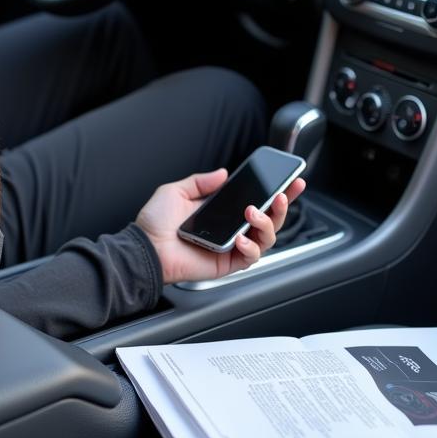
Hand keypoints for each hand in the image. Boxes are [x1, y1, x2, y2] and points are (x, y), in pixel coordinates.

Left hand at [136, 168, 305, 284]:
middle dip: (283, 205)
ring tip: (252, 212)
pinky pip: (250, 256)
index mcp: (222, 210)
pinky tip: (241, 237)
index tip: (292, 179)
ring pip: (267, 237)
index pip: (256, 199)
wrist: (145, 248)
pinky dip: (251, 246)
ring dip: (266, 223)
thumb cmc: (155, 223)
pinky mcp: (228, 263)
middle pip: (270, 218)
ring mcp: (232, 246)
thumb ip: (201, 181)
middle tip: (281, 194)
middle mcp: (232, 227)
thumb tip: (223, 173)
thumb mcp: (177, 191)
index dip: (277, 190)